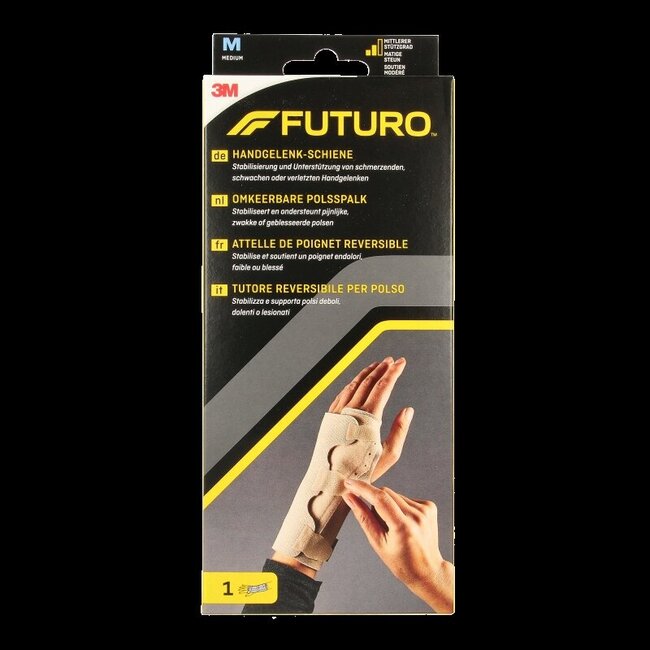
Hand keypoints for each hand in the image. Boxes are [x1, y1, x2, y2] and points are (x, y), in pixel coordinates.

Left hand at [273, 358, 412, 576]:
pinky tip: (357, 381)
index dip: (393, 373)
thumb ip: (400, 430)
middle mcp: (351, 410)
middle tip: (392, 361)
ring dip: (367, 373)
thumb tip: (408, 409)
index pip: (383, 387)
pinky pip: (343, 393)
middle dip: (382, 368)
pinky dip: (353, 383)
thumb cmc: (363, 471)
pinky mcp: (331, 416)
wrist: (331, 480)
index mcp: (368, 418)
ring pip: (354, 384)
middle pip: (368, 381)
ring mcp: (339, 411)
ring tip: (376, 366)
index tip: (401, 363)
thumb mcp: (388, 455)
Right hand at [342, 479, 453, 612]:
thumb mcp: (377, 542)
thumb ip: (363, 517)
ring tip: (394, 526)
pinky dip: (400, 506)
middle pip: (386, 493)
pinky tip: (404, 522)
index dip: (362, 488)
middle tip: (379, 522)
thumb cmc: (401, 562)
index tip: (349, 483)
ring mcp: (426, 510)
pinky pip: (406, 498)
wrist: (427, 570)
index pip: (379, 498)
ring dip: (388, 505)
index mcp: (402, 527)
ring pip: (395, 494)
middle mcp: (416, 515)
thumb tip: (349, 497)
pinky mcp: (430, 507)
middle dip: (376, 501)